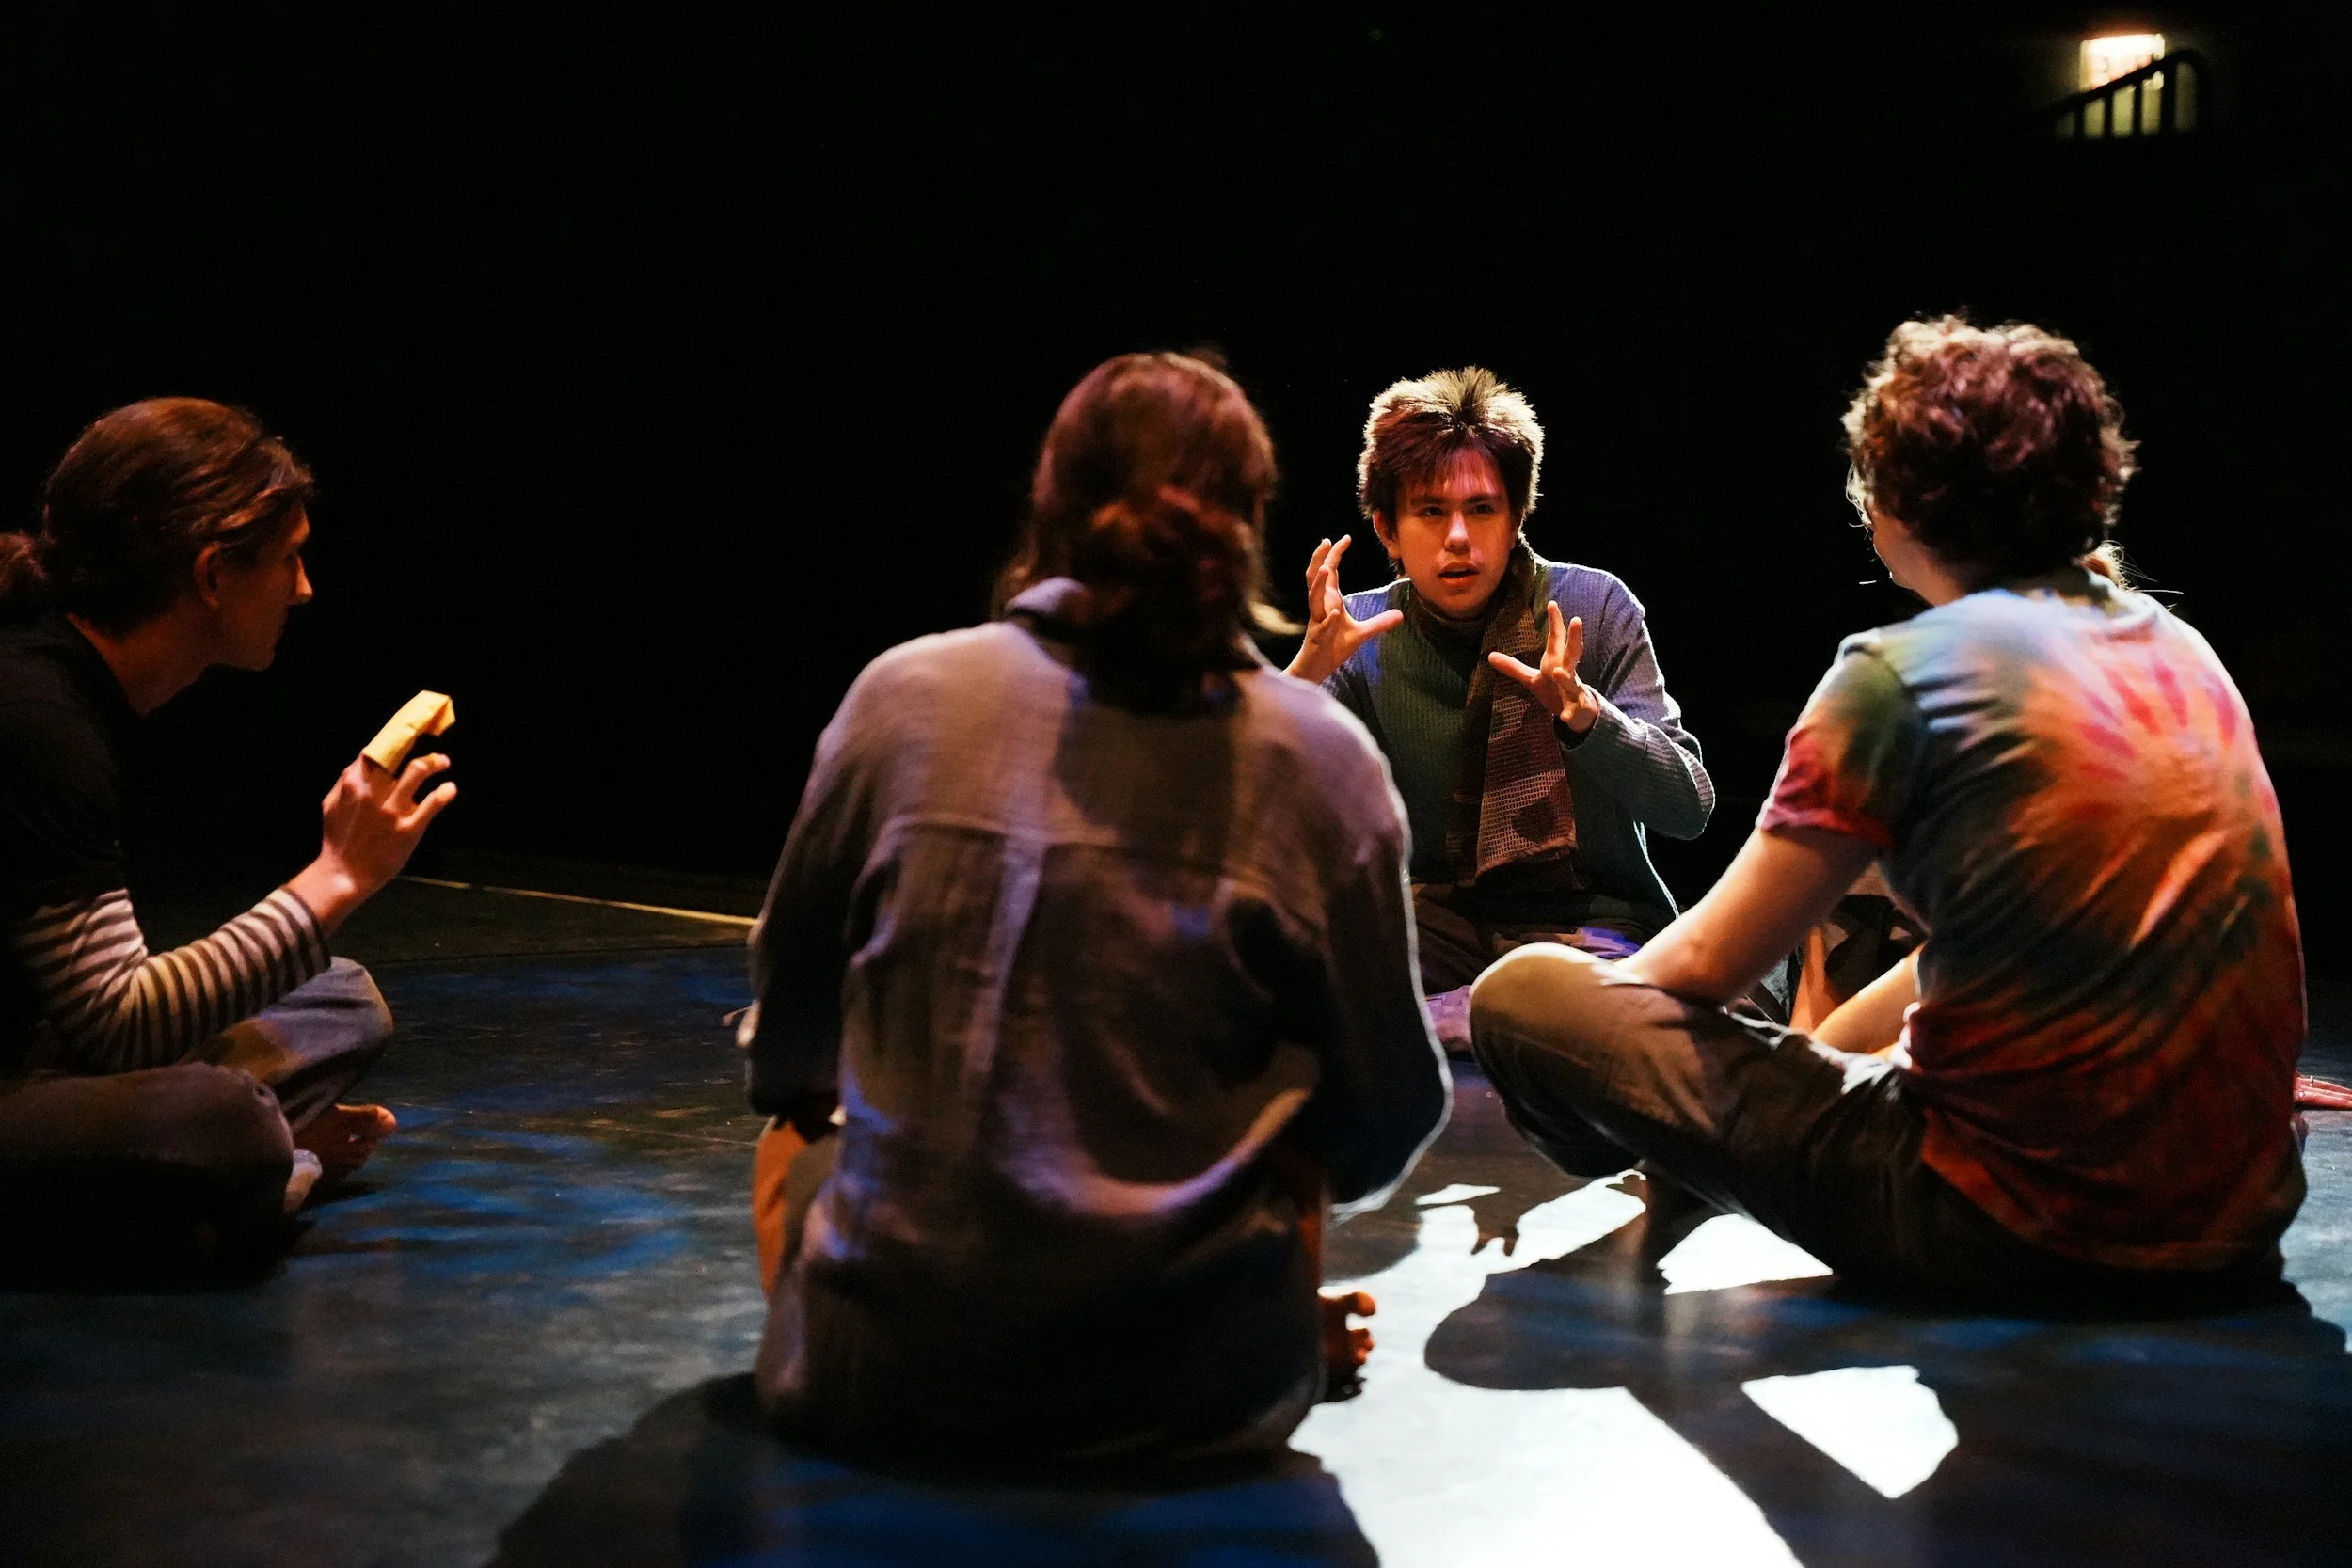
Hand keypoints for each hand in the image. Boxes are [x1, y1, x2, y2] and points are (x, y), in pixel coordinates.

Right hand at [285, 752, 457, 932]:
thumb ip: (345, 783)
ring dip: (435, 762)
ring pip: (418, 771)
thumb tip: (359, 763)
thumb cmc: (338, 840)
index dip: (395, 739)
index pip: (376, 750)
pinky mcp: (409, 828)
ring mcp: (392, 810)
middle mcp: (373, 792)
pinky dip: (445, 791)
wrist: (344, 874)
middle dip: (419, 744)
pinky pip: (433, 802)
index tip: (408, 734)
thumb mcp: (331, 805)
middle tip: (431, 749)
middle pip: (400, 755)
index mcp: (353, 784)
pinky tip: (449, 789)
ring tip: (444, 762)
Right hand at [1285, 535, 1401, 685]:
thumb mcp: (1361, 634)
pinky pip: (1322, 626)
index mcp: (1329, 600)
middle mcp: (1320, 606)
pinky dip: (1330, 619)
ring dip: (1319, 584)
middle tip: (1326, 541)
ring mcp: (1317, 621)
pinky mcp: (1318, 637)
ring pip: (1313, 598)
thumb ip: (1379, 623)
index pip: (1330, 572)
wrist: (1317, 668)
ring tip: (1327, 568)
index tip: (1345, 538)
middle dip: (1318, 559)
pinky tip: (1338, 612)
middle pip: (1314, 577)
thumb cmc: (1333, 647)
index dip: (1335, 554)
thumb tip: (1401, 615)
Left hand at [1488, 601, 1601, 732]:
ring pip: (1572, 683)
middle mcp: (1568, 673)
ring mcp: (1574, 691)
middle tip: (1577, 619)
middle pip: (1573, 653)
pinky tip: (1562, 717)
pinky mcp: (1575, 709)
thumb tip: (1489, 655)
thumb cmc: (1555, 691)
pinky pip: (1572, 711)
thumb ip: (1513, 668)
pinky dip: (1568, 714)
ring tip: (1558, 672)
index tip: (1552, 603)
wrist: (1578, 714)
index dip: (1555, 622)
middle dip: (1574, 638)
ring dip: (1566, 678)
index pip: (1557, 640)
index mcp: (1557, 663)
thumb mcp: (1532, 679)